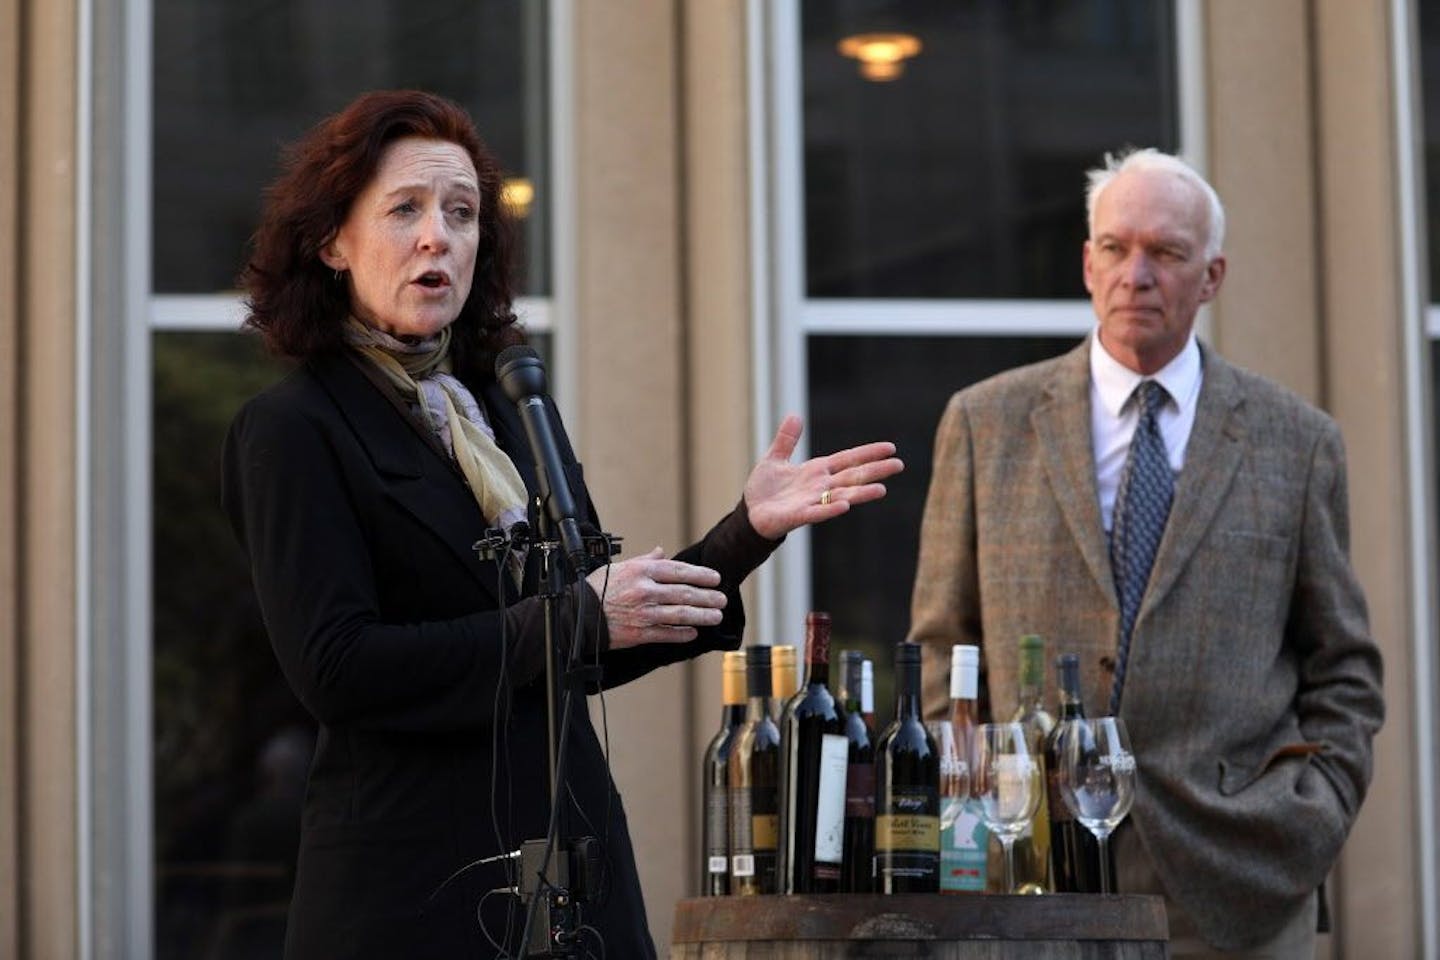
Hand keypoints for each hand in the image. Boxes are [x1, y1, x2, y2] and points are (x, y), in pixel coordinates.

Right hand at [585, 547, 727, 649]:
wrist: (576, 615)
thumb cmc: (596, 589)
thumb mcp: (619, 567)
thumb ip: (644, 560)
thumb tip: (661, 552)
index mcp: (642, 572)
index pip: (679, 571)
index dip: (701, 575)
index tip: (716, 579)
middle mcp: (645, 591)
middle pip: (684, 594)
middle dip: (707, 597)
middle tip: (722, 599)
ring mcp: (643, 614)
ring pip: (680, 615)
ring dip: (701, 616)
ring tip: (716, 616)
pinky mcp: (639, 633)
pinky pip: (667, 634)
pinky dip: (682, 634)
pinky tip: (693, 633)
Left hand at [743, 414, 903, 539]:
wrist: (750, 513)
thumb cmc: (765, 489)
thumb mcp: (774, 458)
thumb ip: (786, 439)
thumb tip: (796, 415)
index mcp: (817, 471)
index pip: (848, 459)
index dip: (868, 453)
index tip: (890, 448)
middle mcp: (820, 486)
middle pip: (852, 476)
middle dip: (875, 471)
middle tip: (899, 465)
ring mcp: (812, 501)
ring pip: (842, 495)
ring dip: (861, 493)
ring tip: (881, 489)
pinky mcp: (798, 516)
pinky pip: (817, 512)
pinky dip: (830, 509)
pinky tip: (845, 505)